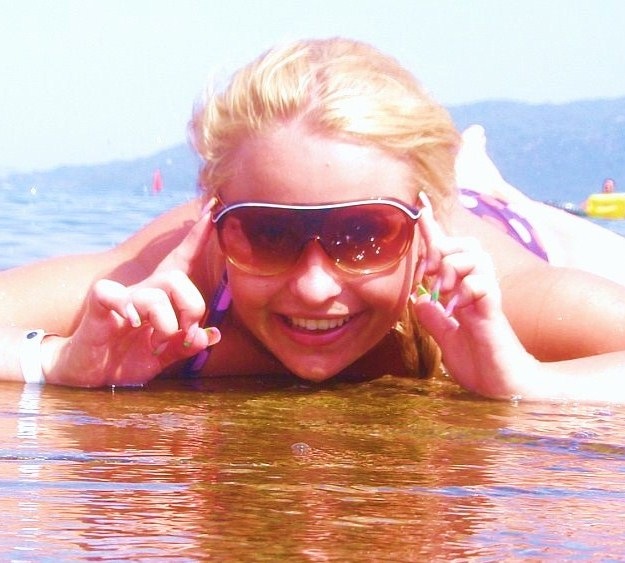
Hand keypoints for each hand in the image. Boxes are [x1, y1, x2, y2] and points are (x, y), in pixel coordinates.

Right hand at [43, 203, 221, 386]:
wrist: (88, 373)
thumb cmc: (126, 359)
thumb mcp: (163, 356)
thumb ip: (186, 346)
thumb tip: (212, 335)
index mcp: (161, 297)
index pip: (182, 260)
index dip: (197, 237)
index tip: (211, 210)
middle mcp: (144, 290)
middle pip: (177, 277)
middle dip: (191, 307)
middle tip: (186, 333)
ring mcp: (122, 296)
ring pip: (156, 292)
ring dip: (165, 322)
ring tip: (158, 341)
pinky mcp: (100, 306)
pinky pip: (114, 295)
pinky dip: (128, 309)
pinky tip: (131, 323)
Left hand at [411, 193, 537, 398]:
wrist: (502, 389)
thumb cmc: (479, 363)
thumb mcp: (446, 338)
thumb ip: (434, 318)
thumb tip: (417, 299)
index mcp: (463, 292)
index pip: (449, 253)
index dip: (434, 230)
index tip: (419, 206)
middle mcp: (477, 289)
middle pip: (467, 244)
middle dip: (442, 248)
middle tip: (427, 273)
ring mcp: (487, 298)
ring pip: (478, 257)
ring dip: (453, 266)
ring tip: (441, 289)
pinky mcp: (494, 313)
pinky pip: (485, 285)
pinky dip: (466, 289)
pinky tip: (454, 306)